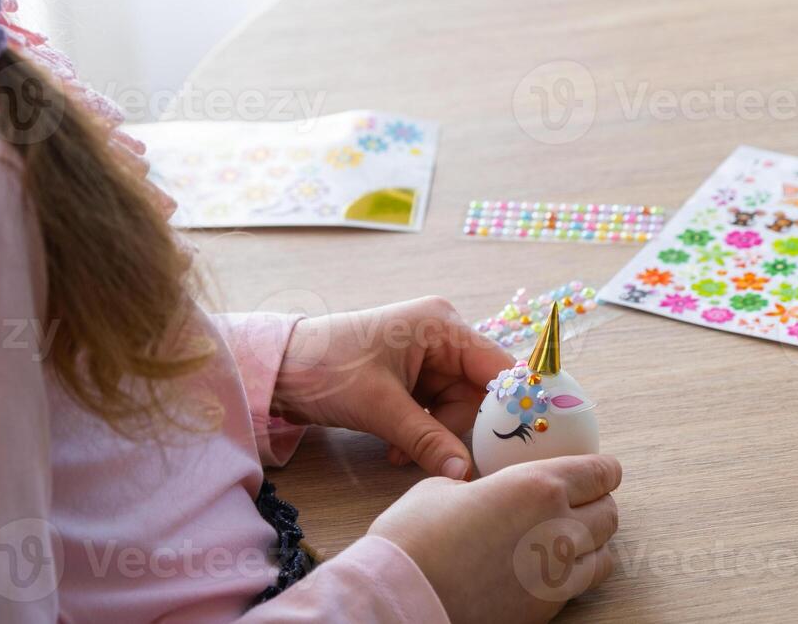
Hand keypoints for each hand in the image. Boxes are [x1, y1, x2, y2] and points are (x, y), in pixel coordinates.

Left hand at [271, 297, 513, 479]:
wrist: (279, 369)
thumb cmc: (327, 370)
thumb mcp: (380, 408)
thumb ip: (427, 439)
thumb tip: (465, 473)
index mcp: (441, 325)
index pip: (497, 365)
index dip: (510, 402)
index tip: (517, 440)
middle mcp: (440, 335)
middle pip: (478, 391)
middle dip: (456, 427)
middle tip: (438, 456)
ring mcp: (426, 355)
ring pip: (456, 405)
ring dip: (434, 434)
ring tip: (398, 450)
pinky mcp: (411, 375)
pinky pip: (434, 409)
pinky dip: (420, 431)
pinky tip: (393, 446)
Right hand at [370, 454, 621, 623]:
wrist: (403, 595)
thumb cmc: (416, 536)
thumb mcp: (445, 487)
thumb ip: (481, 485)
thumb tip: (481, 490)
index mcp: (538, 486)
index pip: (599, 474)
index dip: (603, 470)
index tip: (601, 471)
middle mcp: (558, 529)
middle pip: (609, 514)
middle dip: (599, 504)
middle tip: (584, 501)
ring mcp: (556, 575)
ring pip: (605, 555)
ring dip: (593, 542)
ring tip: (572, 537)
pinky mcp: (546, 608)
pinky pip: (580, 587)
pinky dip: (576, 574)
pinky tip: (551, 568)